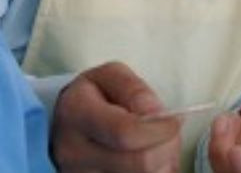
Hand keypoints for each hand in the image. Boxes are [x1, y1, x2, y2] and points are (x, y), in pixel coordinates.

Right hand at [51, 61, 181, 171]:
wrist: (66, 127)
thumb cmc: (92, 99)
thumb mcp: (109, 77)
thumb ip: (134, 90)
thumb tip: (157, 115)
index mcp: (76, 112)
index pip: (125, 132)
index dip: (159, 129)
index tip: (174, 121)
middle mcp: (73, 151)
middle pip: (141, 163)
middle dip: (167, 147)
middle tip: (168, 134)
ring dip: (163, 164)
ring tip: (155, 147)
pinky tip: (149, 163)